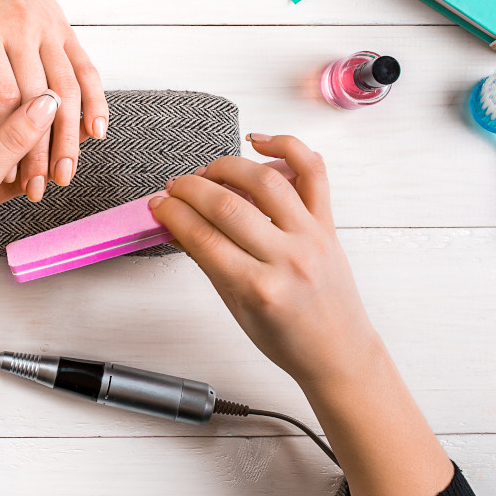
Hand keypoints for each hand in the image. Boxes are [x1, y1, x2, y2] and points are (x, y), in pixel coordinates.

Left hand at [0, 0, 105, 203]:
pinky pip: (87, 69)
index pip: (2, 94)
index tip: (10, 172)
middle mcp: (21, 32)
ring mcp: (49, 32)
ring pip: (66, 89)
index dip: (9, 136)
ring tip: (68, 172)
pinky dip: (96, 101)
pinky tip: (98, 132)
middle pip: (36, 100)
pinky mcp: (68, 33)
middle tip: (42, 186)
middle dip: (41, 148)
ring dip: (71, 135)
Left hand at [0, 90, 60, 294]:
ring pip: (5, 151)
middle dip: (29, 135)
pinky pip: (5, 173)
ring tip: (58, 162)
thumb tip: (44, 105)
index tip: (53, 104)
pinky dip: (24, 178)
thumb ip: (11, 141)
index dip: (19, 101)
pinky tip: (45, 178)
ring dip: (30, 159)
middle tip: (62, 135)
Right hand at [149, 134, 383, 391]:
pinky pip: (313, 172)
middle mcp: (288, 258)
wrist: (338, 352)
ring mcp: (311, 237)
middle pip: (227, 206)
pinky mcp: (329, 224)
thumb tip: (179, 225)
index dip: (172, 215)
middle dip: (190, 189)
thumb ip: (209, 262)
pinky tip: (259, 143)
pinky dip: (287, 147)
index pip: (202, 238)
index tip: (158, 205)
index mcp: (259, 289)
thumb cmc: (288, 338)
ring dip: (228, 167)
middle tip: (175, 187)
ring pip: (266, 180)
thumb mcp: (235, 308)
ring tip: (208, 172)